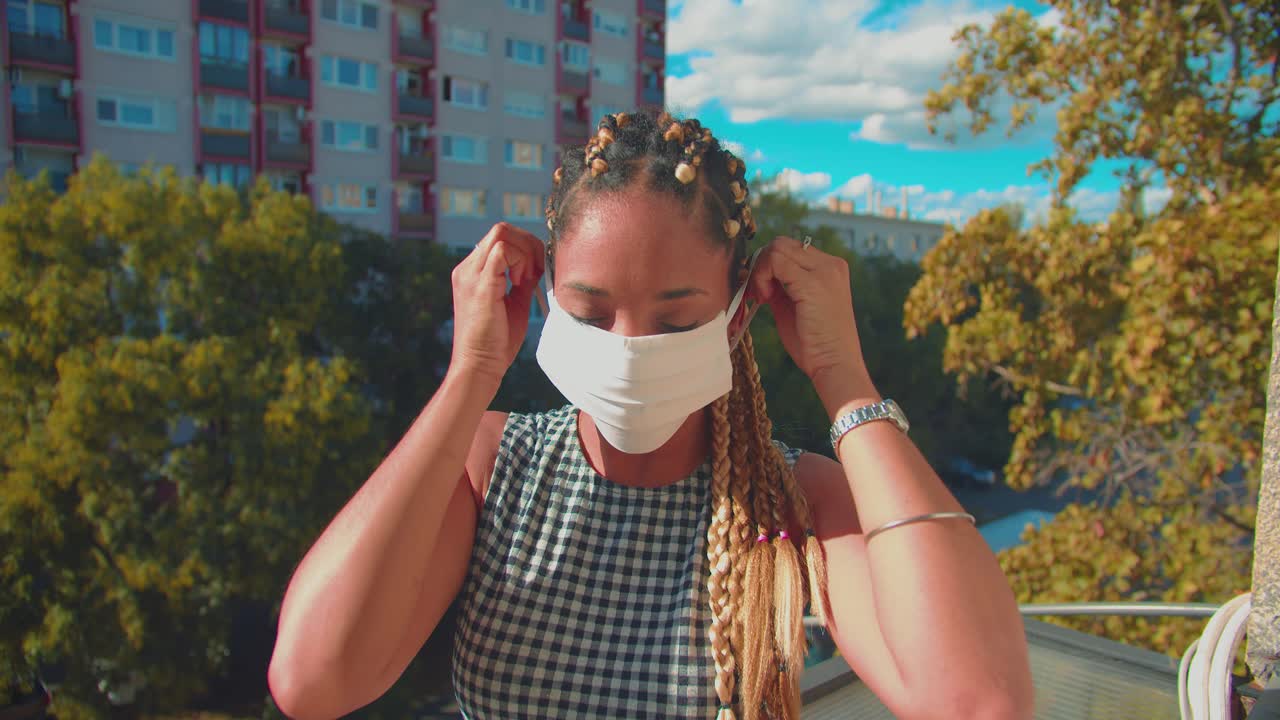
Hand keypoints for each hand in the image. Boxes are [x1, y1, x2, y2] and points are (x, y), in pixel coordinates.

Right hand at [448, 223, 544, 384]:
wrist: (480, 365)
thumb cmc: (497, 341)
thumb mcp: (514, 302)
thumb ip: (523, 279)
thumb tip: (538, 262)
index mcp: (472, 272)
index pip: (500, 237)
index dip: (524, 247)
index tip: (534, 272)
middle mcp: (466, 269)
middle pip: (501, 229)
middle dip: (528, 244)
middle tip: (535, 272)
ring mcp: (470, 274)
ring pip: (502, 233)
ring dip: (524, 252)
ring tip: (526, 280)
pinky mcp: (479, 284)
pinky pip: (502, 250)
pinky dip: (519, 260)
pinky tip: (521, 282)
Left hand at [748, 236, 877, 410]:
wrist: (835, 366)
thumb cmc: (815, 344)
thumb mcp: (795, 306)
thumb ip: (782, 286)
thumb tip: (761, 274)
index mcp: (831, 269)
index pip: (792, 249)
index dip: (770, 265)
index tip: (762, 291)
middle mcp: (831, 265)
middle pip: (782, 244)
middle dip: (762, 265)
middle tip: (759, 293)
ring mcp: (825, 271)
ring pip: (778, 248)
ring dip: (761, 270)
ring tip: (763, 297)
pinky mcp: (812, 283)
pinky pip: (776, 261)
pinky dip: (762, 275)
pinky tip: (765, 297)